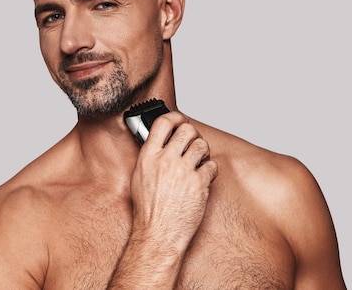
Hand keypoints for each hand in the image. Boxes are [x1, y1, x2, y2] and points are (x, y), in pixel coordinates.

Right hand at [129, 111, 217, 252]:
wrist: (158, 234)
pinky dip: (210, 171)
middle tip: (192, 143)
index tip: (180, 120)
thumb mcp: (139, 177)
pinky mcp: (199, 183)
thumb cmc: (148, 211)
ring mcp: (183, 171)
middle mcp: (166, 160)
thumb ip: (150, 157)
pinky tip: (203, 179)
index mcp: (148, 157)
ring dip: (203, 152)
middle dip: (192, 135)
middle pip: (187, 130)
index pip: (163, 123)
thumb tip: (159, 142)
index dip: (175, 117)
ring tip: (199, 162)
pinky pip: (212, 166)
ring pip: (202, 145)